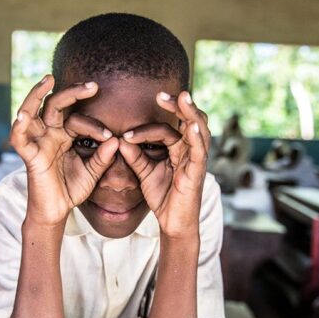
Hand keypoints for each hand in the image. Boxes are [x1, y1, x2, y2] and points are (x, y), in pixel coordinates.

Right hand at [10, 75, 118, 226]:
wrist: (57, 211)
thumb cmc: (72, 188)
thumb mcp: (93, 171)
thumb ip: (103, 157)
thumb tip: (117, 140)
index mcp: (65, 135)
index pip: (78, 119)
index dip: (95, 126)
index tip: (111, 136)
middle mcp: (50, 134)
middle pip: (55, 105)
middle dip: (72, 93)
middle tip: (93, 85)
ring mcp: (38, 143)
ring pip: (31, 112)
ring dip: (36, 95)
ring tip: (48, 79)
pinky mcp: (30, 156)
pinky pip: (20, 140)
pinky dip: (19, 127)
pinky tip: (23, 115)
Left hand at [119, 91, 209, 238]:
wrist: (174, 223)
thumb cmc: (164, 197)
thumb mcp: (145, 173)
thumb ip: (135, 156)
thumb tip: (119, 140)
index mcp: (179, 149)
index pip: (168, 129)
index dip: (148, 127)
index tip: (126, 134)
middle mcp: (191, 150)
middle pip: (190, 120)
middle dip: (179, 105)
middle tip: (161, 94)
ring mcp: (197, 159)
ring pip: (199, 129)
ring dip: (191, 113)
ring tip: (183, 97)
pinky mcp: (198, 171)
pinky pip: (199, 151)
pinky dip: (196, 137)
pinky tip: (190, 126)